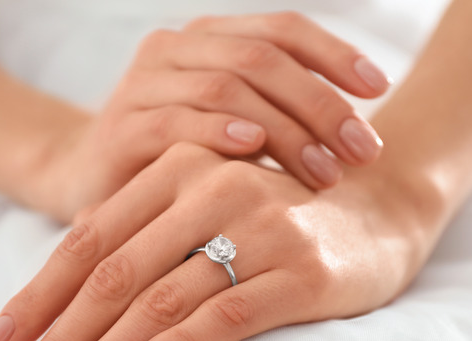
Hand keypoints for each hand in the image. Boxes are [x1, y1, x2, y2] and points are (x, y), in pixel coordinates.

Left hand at [0, 142, 441, 340]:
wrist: (378, 209)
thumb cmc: (276, 218)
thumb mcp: (205, 213)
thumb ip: (146, 242)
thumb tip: (66, 307)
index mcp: (177, 171)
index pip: (88, 241)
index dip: (37, 298)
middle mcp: (212, 189)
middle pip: (113, 276)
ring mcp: (258, 227)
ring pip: (160, 299)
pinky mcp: (301, 269)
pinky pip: (228, 312)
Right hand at [30, 12, 390, 220]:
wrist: (91, 179)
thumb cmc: (179, 157)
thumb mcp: (233, 127)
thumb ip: (280, 113)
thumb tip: (358, 133)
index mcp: (210, 39)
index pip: (283, 29)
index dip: (336, 54)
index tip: (381, 90)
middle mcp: (176, 50)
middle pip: (263, 57)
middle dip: (322, 103)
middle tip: (363, 151)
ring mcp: (144, 85)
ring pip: (227, 88)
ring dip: (286, 129)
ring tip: (326, 172)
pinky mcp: (120, 128)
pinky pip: (176, 121)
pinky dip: (220, 131)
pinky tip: (256, 149)